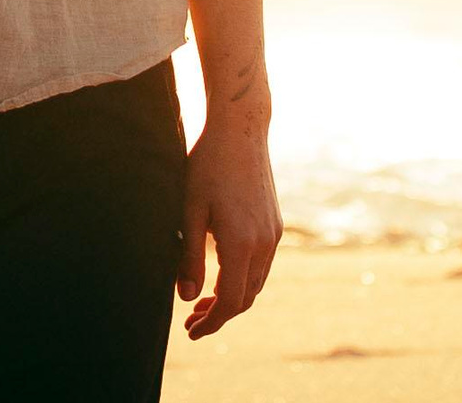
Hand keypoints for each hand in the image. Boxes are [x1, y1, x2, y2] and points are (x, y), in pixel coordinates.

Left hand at [176, 119, 279, 338]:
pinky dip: (244, 278)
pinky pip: (262, 264)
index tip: (191, 331)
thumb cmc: (208, 165)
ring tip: (202, 301)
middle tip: (191, 321)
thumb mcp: (189, 210)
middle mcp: (264, 243)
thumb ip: (190, 258)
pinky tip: (222, 273)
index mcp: (241, 244)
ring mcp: (273, 233)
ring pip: (256, 282)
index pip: (231, 302)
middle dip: (220, 314)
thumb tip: (187, 298)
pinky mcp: (274, 222)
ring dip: (233, 297)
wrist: (241, 129)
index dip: (212, 322)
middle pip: (246, 297)